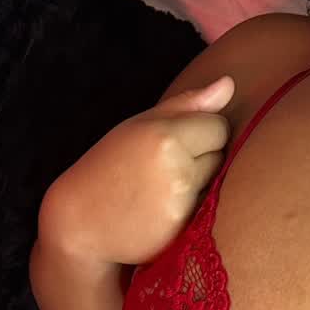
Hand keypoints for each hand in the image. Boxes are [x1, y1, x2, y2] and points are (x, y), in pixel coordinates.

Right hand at [38, 75, 234, 266]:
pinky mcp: (182, 225)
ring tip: (159, 187)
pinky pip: (207, 208)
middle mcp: (175, 166)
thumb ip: (186, 105)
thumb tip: (229, 84)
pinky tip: (161, 207)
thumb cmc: (109, 167)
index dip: (200, 132)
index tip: (172, 141)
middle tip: (161, 167)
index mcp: (163, 134)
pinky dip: (192, 207)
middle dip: (200, 158)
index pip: (218, 126)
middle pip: (221, 154)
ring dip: (198, 183)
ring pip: (216, 181)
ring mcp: (180, 199)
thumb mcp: (138, 126)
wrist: (80, 222)